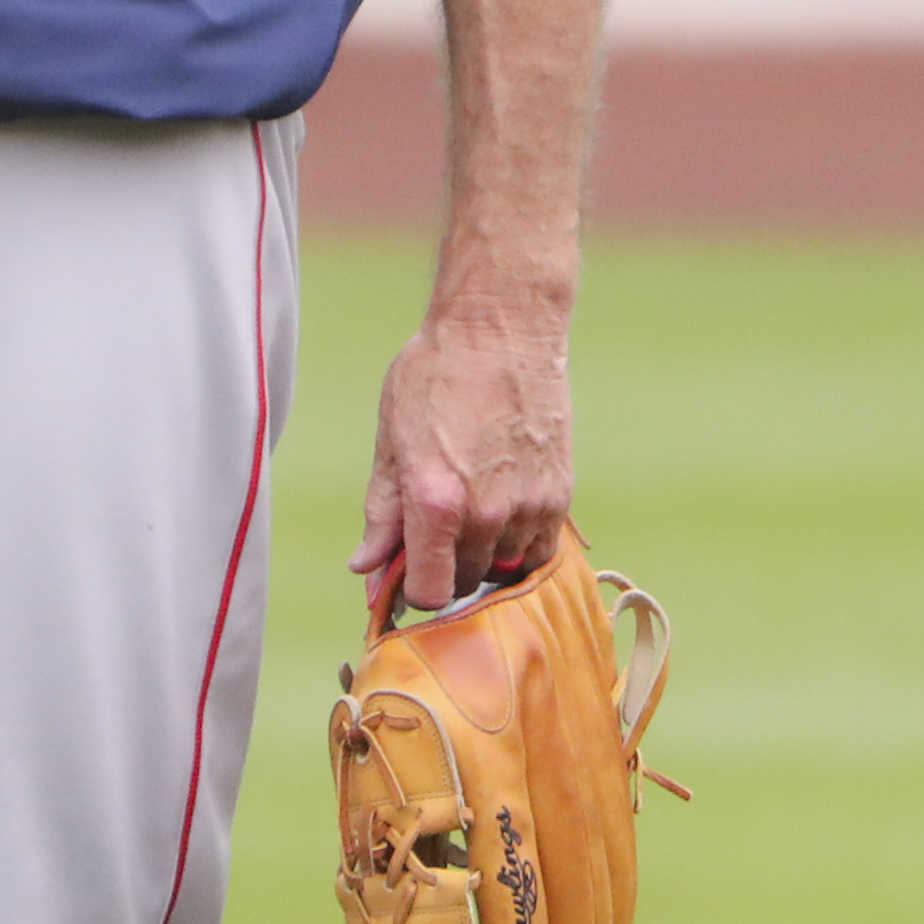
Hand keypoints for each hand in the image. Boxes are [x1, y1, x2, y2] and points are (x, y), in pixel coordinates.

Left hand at [351, 302, 572, 615]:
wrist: (501, 328)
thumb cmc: (436, 375)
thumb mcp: (392, 441)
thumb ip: (382, 514)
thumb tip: (365, 569)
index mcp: (435, 503)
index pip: (429, 595)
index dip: (411, 591)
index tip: (406, 571)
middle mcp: (486, 514)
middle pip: (465, 585)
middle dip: (444, 567)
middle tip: (436, 528)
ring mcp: (528, 507)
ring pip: (503, 570)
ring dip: (483, 556)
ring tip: (471, 508)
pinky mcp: (558, 495)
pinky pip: (539, 551)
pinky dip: (519, 545)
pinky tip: (503, 512)